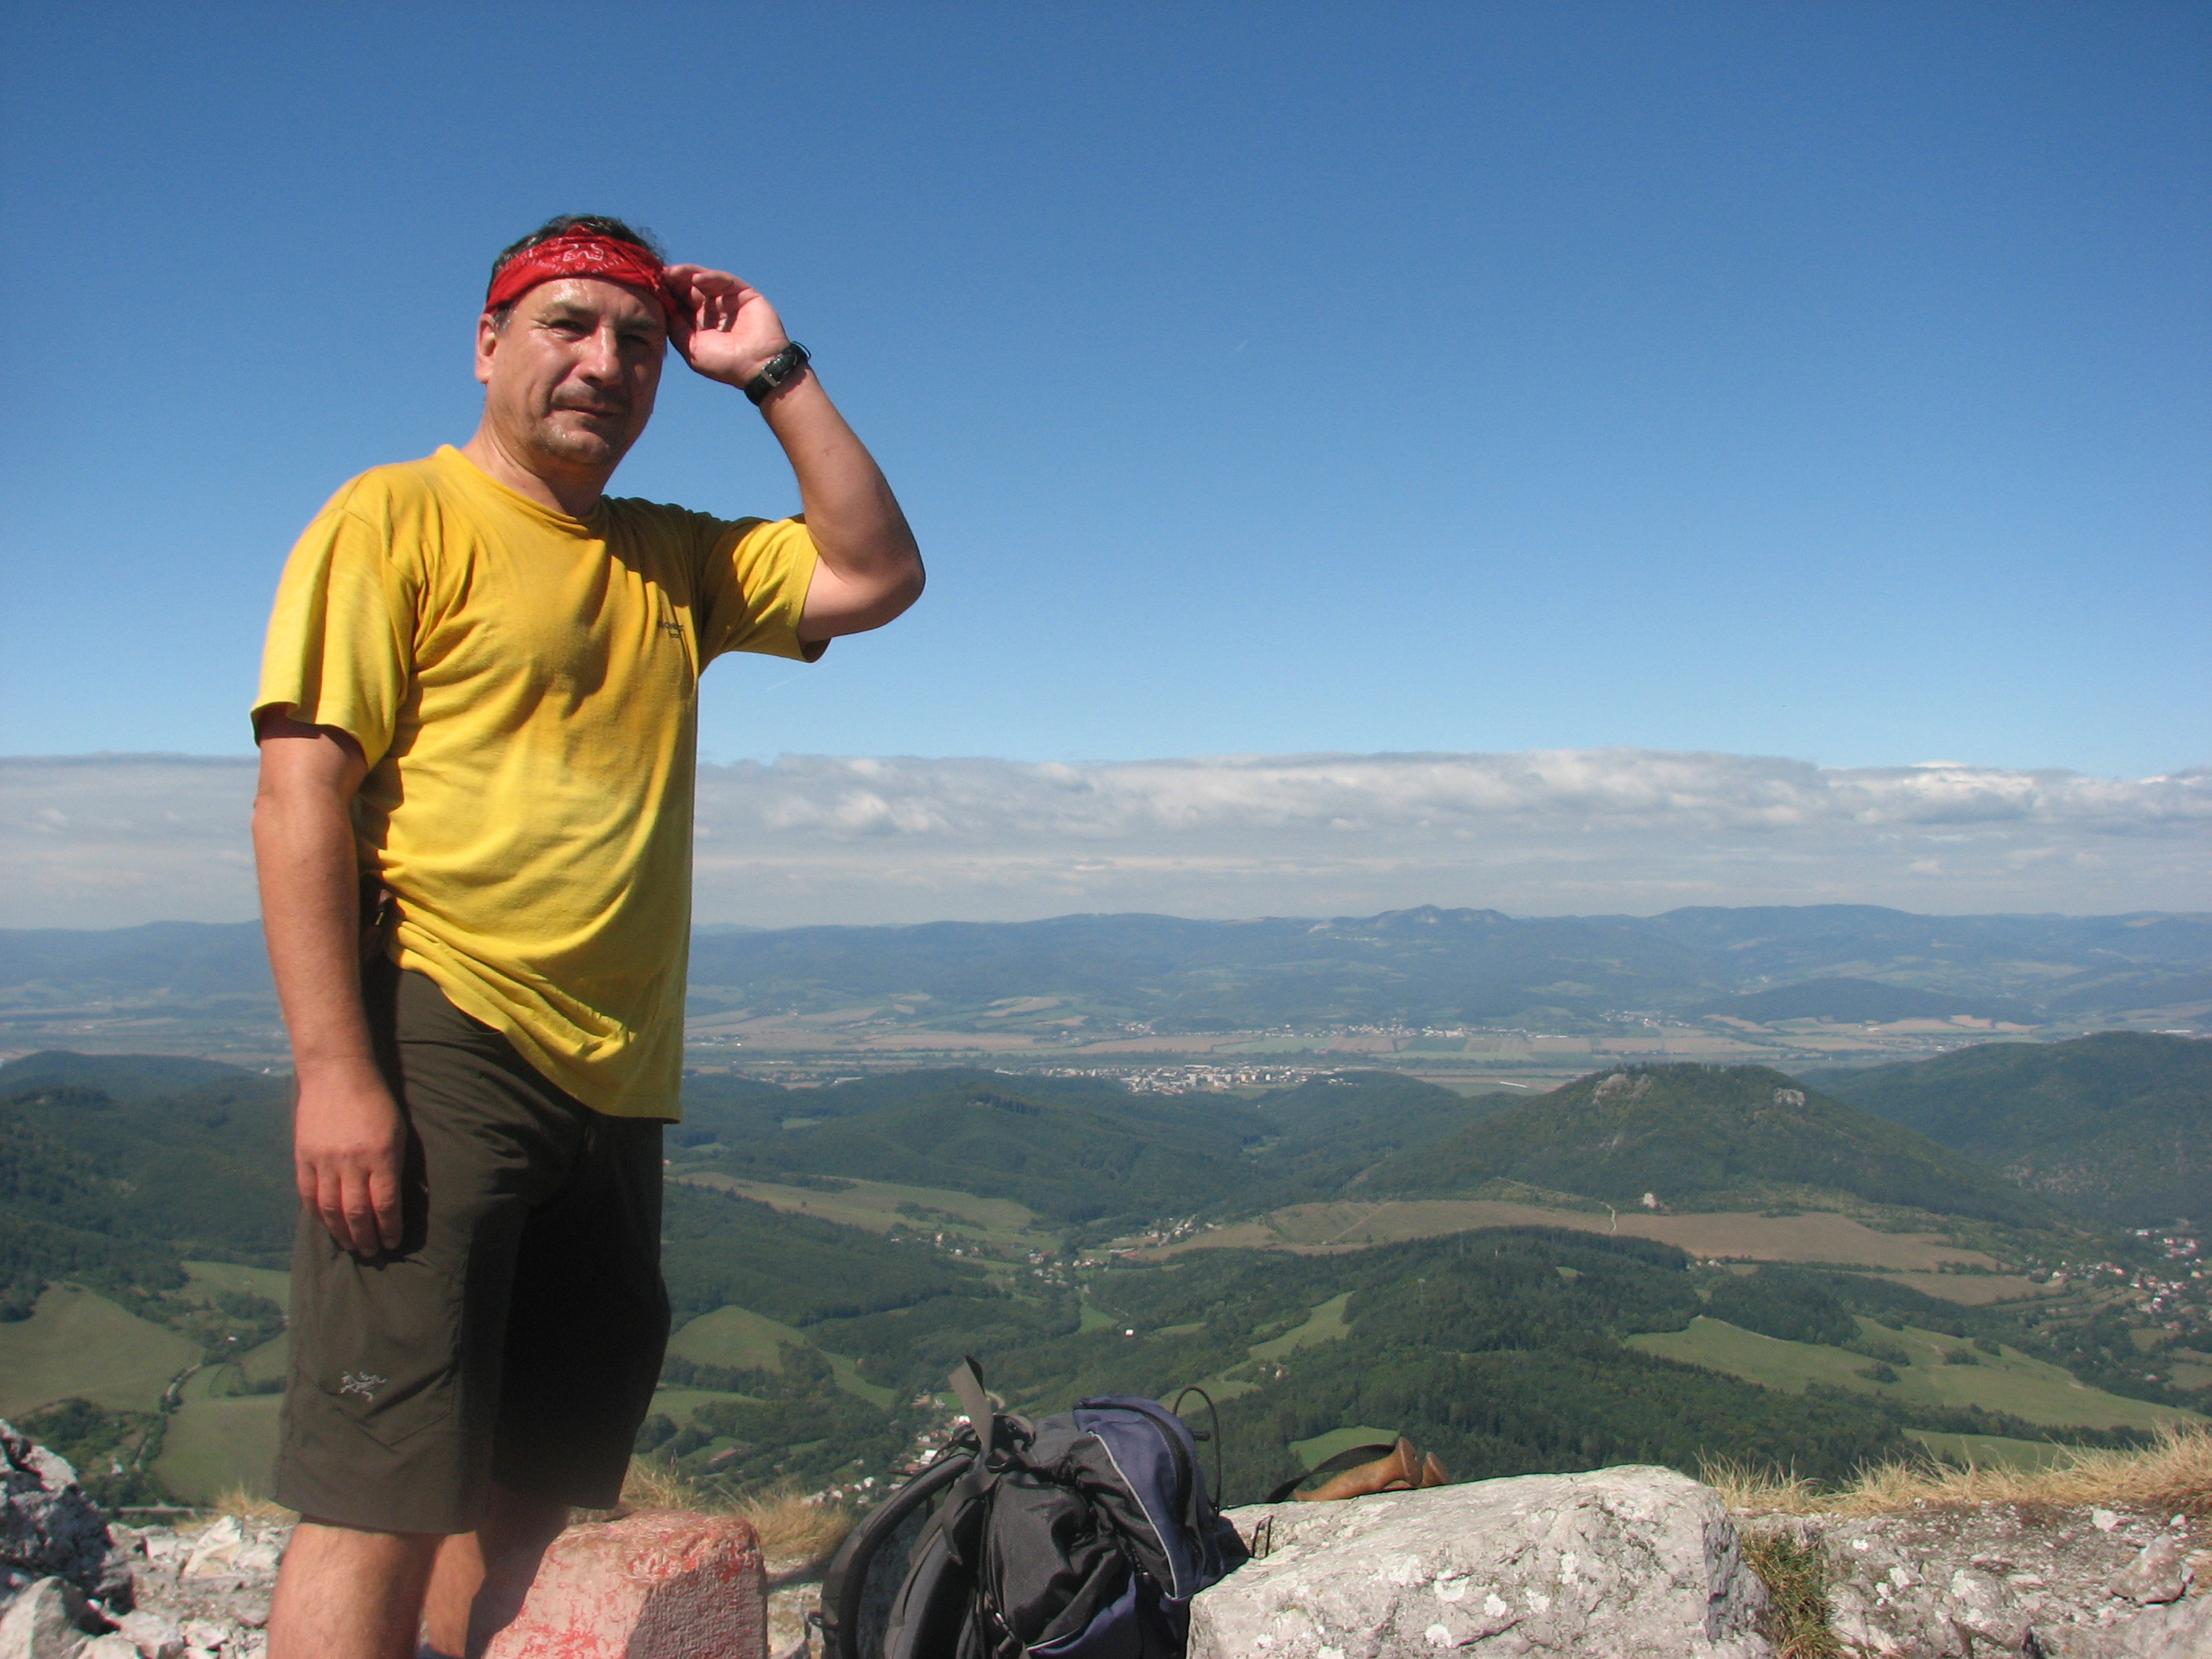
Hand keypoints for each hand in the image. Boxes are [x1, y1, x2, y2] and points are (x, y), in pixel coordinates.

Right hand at [294, 1062, 406, 1255]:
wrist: (338, 1075)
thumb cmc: (377, 1103)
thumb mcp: (398, 1132)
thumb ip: (395, 1166)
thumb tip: (395, 1201)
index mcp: (381, 1155)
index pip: (385, 1203)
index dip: (388, 1228)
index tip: (392, 1243)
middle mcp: (352, 1162)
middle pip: (357, 1212)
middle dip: (365, 1237)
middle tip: (371, 1252)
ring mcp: (324, 1160)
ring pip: (330, 1208)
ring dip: (340, 1232)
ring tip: (350, 1245)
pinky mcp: (303, 1157)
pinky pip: (308, 1194)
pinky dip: (317, 1214)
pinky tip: (326, 1225)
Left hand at [663, 265, 792, 390]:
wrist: (757, 367)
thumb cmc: (724, 363)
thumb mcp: (691, 348)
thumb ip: (676, 328)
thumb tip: (664, 308)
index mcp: (700, 324)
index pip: (681, 302)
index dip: (667, 294)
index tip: (652, 287)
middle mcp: (713, 311)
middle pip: (690, 288)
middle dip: (675, 281)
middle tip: (660, 276)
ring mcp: (729, 301)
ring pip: (705, 281)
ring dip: (688, 275)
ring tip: (673, 273)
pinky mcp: (744, 294)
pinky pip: (725, 280)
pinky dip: (710, 277)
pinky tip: (696, 279)